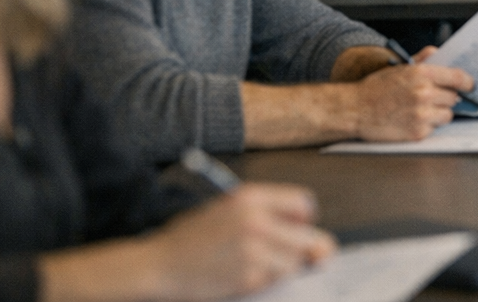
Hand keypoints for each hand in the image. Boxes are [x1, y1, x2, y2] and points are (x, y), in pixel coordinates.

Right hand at [144, 183, 335, 299]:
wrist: (159, 264)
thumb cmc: (192, 236)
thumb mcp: (227, 208)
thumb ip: (269, 214)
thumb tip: (318, 242)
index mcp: (250, 197)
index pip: (304, 203)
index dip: (303, 218)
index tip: (296, 227)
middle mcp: (256, 221)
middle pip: (307, 238)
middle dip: (301, 248)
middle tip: (280, 252)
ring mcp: (253, 251)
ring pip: (293, 263)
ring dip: (280, 266)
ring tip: (252, 262)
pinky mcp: (247, 277)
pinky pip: (272, 280)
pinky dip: (262, 280)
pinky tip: (239, 273)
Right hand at [353, 58, 474, 140]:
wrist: (355, 110)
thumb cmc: (376, 89)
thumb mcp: (399, 68)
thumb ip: (422, 60)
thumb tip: (438, 53)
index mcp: (422, 74)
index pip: (458, 77)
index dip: (468, 82)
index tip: (469, 85)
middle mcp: (424, 93)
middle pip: (454, 97)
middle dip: (446, 98)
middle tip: (434, 98)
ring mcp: (422, 114)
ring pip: (447, 114)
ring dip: (439, 113)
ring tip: (421, 110)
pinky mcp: (418, 132)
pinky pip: (434, 128)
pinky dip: (427, 125)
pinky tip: (412, 120)